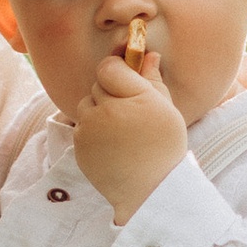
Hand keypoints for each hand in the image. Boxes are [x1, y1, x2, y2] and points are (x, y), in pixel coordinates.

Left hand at [70, 41, 188, 222]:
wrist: (149, 191)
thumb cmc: (164, 148)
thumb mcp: (167, 110)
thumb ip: (153, 80)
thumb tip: (148, 55)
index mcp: (135, 98)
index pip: (109, 67)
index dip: (116, 70)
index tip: (125, 79)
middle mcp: (108, 111)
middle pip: (97, 85)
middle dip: (110, 93)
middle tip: (129, 112)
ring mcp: (90, 130)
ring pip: (86, 104)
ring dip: (98, 111)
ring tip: (119, 130)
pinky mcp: (79, 146)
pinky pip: (81, 127)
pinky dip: (92, 131)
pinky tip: (111, 145)